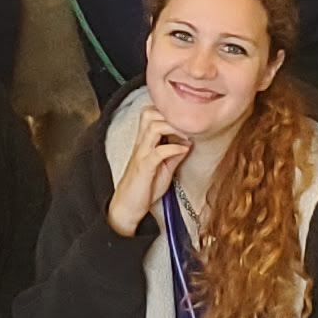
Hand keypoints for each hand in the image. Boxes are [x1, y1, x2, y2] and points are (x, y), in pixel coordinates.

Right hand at [107, 116, 193, 236]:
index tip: (186, 118)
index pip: (151, 113)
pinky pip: (158, 152)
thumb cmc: (144, 187)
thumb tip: (189, 142)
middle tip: (187, 124)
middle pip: (149, 113)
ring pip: (153, 127)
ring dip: (173, 127)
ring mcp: (142, 155)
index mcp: (144, 141)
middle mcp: (141, 144)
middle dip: (170, 114)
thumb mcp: (164, 168)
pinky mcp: (144, 168)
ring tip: (188, 135)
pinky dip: (173, 148)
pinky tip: (184, 150)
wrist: (127, 207)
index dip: (168, 111)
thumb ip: (174, 153)